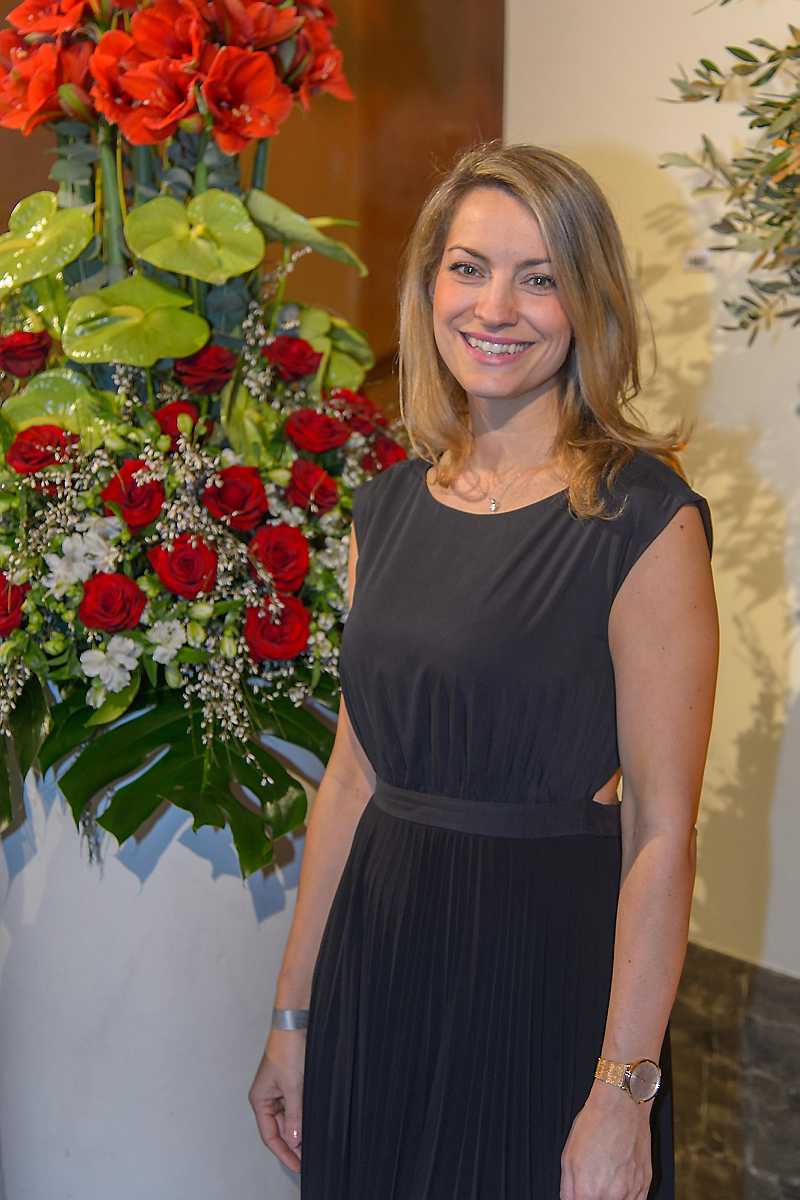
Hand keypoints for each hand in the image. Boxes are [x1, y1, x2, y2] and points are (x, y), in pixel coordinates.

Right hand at [248, 1028, 305, 1173]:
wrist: (297, 1022)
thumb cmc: (288, 1049)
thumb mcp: (293, 1086)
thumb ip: (294, 1115)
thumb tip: (295, 1140)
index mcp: (260, 1099)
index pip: (269, 1135)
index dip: (284, 1152)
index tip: (298, 1165)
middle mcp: (267, 1097)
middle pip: (279, 1129)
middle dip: (294, 1143)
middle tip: (310, 1157)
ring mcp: (279, 1090)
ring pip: (289, 1119)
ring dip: (300, 1130)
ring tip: (314, 1144)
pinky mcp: (291, 1083)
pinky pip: (295, 1106)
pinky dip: (303, 1117)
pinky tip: (313, 1124)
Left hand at [560, 1082, 652, 1199]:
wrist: (621, 1106)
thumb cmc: (595, 1124)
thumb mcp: (568, 1156)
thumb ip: (567, 1190)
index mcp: (587, 1191)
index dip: (579, 1199)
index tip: (580, 1194)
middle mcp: (612, 1196)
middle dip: (593, 1196)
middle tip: (592, 1184)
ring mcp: (631, 1193)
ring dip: (609, 1197)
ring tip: (605, 1179)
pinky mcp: (645, 1185)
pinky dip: (625, 1197)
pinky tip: (619, 1183)